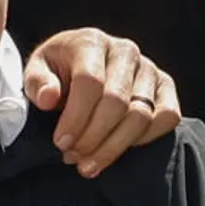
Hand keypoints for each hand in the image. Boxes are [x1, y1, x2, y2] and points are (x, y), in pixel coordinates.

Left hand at [24, 29, 180, 175]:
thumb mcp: (37, 73)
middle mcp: (125, 51)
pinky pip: (167, 117)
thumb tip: (49, 98)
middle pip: (116, 102)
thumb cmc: (57, 73)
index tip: (61, 143)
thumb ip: (37, 84)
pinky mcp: (165, 86)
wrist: (80, 67)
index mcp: (91, 42)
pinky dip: (145, 140)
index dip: (75, 117)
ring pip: (141, 115)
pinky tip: (117, 149)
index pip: (89, 81)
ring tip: (88, 163)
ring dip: (113, 147)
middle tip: (72, 157)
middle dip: (92, 137)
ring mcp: (149, 68)